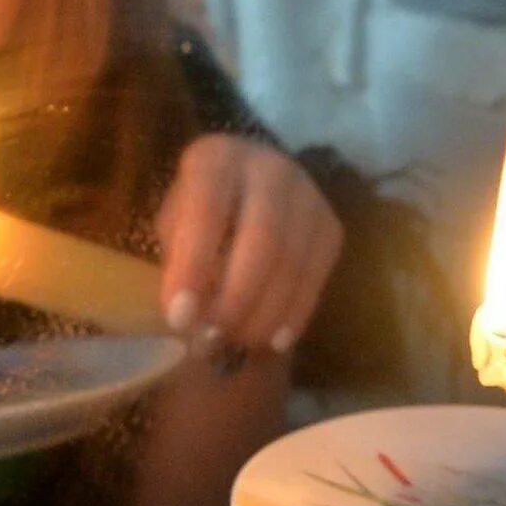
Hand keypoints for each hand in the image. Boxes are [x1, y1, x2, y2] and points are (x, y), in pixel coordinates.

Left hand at [155, 134, 342, 363]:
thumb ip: (178, 263)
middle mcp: (270, 169)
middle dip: (236, 298)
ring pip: (293, 261)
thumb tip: (189, 320)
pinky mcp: (331, 226)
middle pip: (263, 238)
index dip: (193, 266)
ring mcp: (309, 196)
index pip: (207, 210)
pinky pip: (317, 276)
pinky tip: (274, 341)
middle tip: (212, 340)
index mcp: (217, 159)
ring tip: (237, 345)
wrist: (250, 189)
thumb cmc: (199, 215)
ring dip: (264, 313)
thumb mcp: (174, 226)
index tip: (179, 318)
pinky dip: (295, 314)